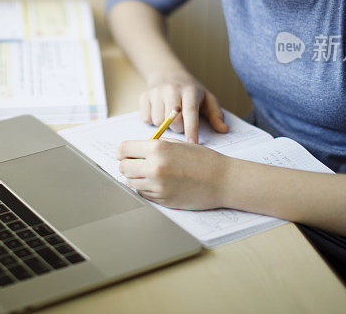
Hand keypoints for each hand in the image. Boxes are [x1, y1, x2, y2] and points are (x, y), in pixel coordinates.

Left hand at [117, 138, 232, 209]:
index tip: (126, 154)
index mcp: (158, 149)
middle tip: (137, 163)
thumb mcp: (178, 144)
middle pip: (123, 167)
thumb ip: (155, 146)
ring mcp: (157, 186)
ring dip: (136, 178)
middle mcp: (154, 168)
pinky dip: (146, 188)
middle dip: (128, 165)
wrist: (222, 180)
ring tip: (150, 173)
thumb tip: (135, 150)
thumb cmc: (203, 160)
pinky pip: (143, 194)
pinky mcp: (162, 200)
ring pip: (131, 183)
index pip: (123, 149)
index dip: (123, 151)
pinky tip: (159, 183)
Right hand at [141, 72, 228, 142]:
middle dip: (179, 128)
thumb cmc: (190, 91)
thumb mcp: (207, 99)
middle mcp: (172, 89)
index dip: (191, 130)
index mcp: (190, 91)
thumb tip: (224, 130)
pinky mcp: (144, 96)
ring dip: (164, 126)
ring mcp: (156, 92)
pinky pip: (146, 119)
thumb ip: (215, 115)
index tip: (192, 143)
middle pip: (173, 121)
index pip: (190, 113)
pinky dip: (152, 121)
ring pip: (158, 121)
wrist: (167, 73)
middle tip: (182, 123)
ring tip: (169, 118)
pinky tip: (158, 113)